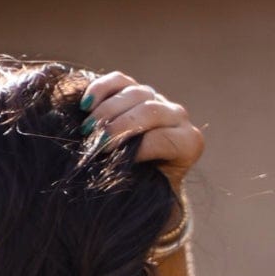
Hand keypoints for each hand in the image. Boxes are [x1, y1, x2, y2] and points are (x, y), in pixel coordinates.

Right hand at [78, 71, 204, 180]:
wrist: (143, 181)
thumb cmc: (147, 192)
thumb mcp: (150, 194)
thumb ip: (144, 185)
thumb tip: (118, 174)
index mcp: (189, 143)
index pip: (164, 138)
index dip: (139, 147)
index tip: (113, 158)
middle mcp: (176, 117)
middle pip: (150, 111)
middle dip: (120, 126)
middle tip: (97, 143)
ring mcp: (156, 99)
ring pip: (135, 92)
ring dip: (107, 110)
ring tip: (87, 129)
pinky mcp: (134, 90)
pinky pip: (120, 81)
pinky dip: (101, 89)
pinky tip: (85, 105)